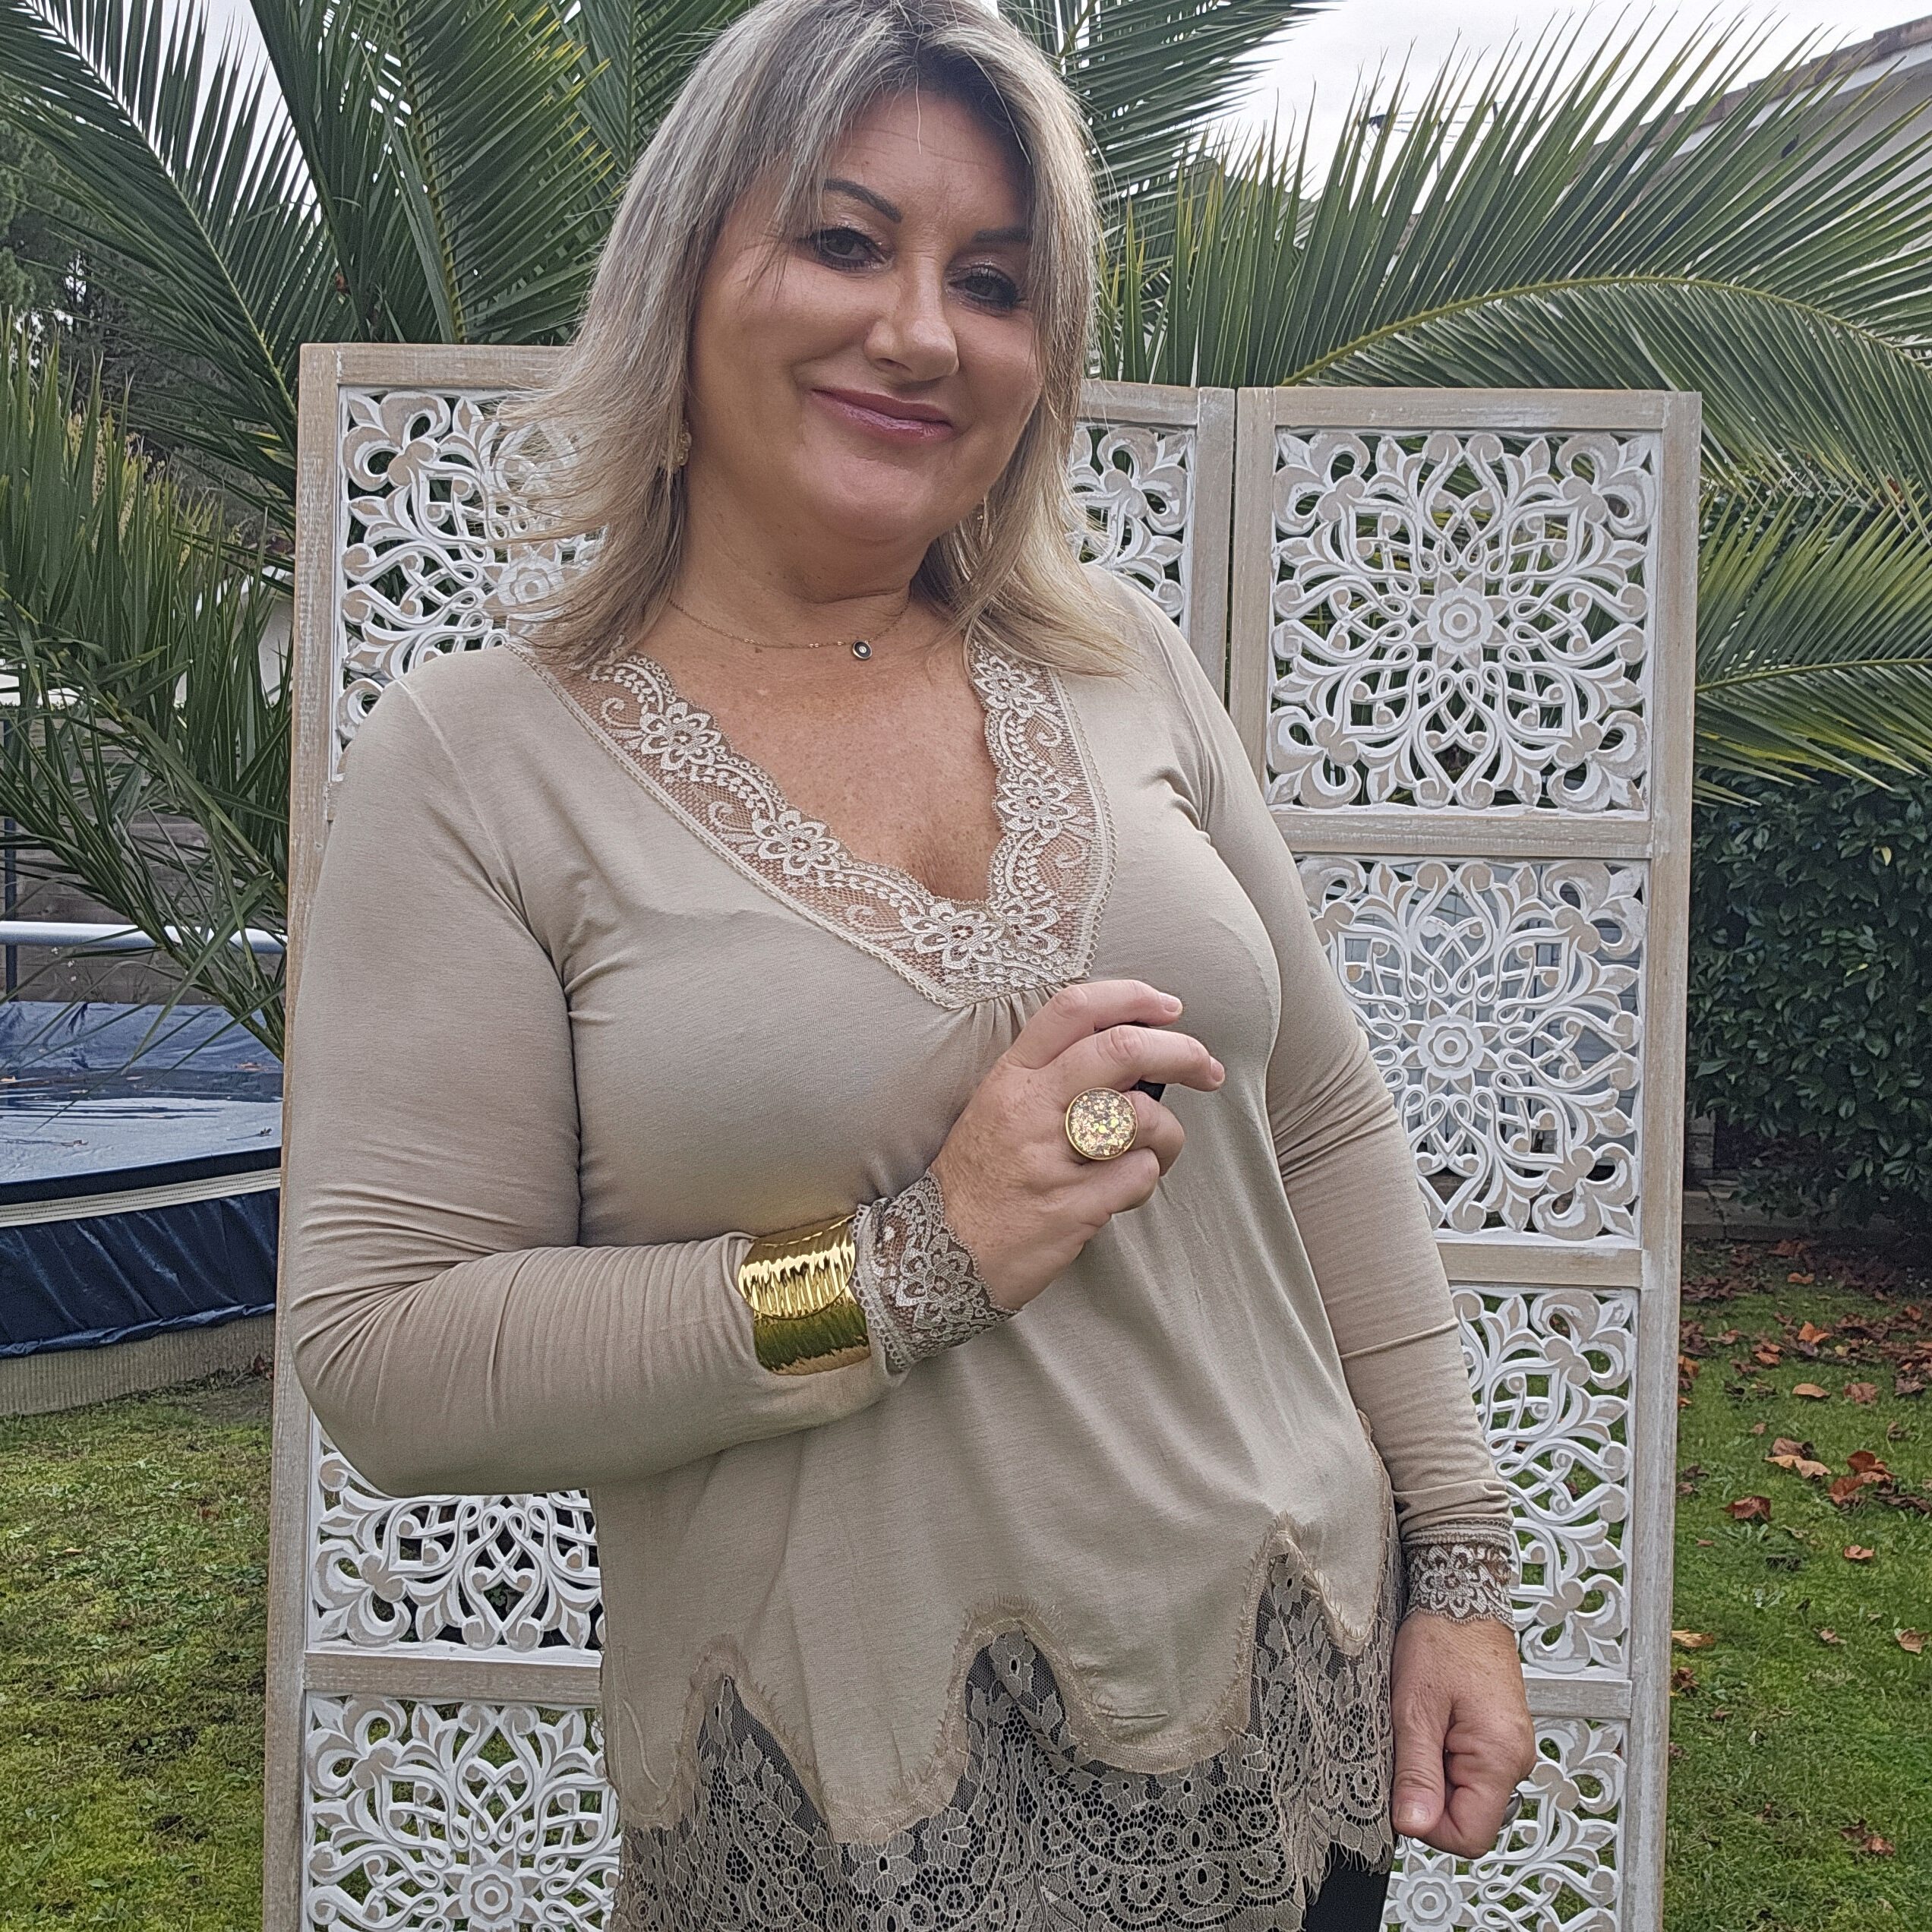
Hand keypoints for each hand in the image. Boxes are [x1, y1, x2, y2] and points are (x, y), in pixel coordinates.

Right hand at [928, 979, 1223, 1313]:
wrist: (935, 1255)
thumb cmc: (977, 1178)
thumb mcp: (996, 1109)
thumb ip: (1051, 1077)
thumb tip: (1130, 1054)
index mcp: (1011, 1077)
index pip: (1072, 1010)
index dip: (1131, 998)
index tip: (1169, 1008)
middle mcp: (1028, 1109)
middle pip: (1122, 1052)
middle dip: (1181, 1052)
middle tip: (1206, 1069)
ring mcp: (1048, 1160)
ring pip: (1141, 1117)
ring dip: (1169, 1132)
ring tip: (1160, 1149)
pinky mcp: (1069, 1209)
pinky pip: (1139, 1176)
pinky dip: (1148, 1179)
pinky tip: (1126, 1189)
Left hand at [1389, 1611, 1536, 1855]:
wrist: (1460, 1595)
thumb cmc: (1440, 1638)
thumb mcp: (1414, 1709)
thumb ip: (1416, 1772)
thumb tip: (1413, 1826)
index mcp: (1501, 1758)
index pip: (1470, 1837)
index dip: (1428, 1825)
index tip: (1403, 1793)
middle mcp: (1515, 1759)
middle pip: (1467, 1816)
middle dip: (1429, 1794)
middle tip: (1408, 1744)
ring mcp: (1509, 1748)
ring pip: (1465, 1793)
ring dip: (1433, 1771)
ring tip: (1420, 1727)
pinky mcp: (1498, 1737)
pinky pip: (1467, 1769)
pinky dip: (1441, 1754)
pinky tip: (1430, 1722)